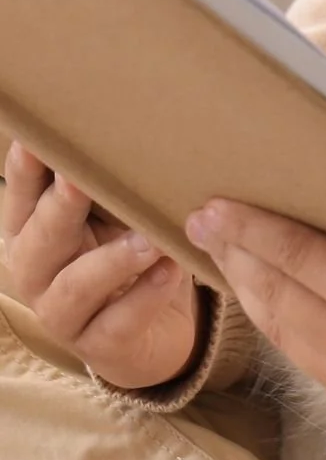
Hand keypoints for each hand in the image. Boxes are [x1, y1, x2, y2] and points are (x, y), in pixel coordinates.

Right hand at [2, 141, 200, 389]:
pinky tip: (170, 272)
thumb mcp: (111, 211)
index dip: (27, 166)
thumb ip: (106, 177)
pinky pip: (118, 322)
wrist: (151, 330)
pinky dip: (146, 296)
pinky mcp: (98, 345)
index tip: (41, 137)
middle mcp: (34, 270)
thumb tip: (126, 114)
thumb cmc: (123, 249)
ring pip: (76, 285)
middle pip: (40, 237)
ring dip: (113, 259)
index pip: (22, 191)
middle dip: (60, 207)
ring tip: (149, 240)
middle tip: (81, 179)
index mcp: (30, 228)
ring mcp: (62, 313)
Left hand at [185, 198, 325, 438]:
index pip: (302, 258)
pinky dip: (274, 316)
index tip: (216, 202)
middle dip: (234, 253)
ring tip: (221, 251)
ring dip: (246, 287)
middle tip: (200, 217)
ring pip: (280, 328)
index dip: (254, 228)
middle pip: (276, 294)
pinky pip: (300, 351)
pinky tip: (264, 295)